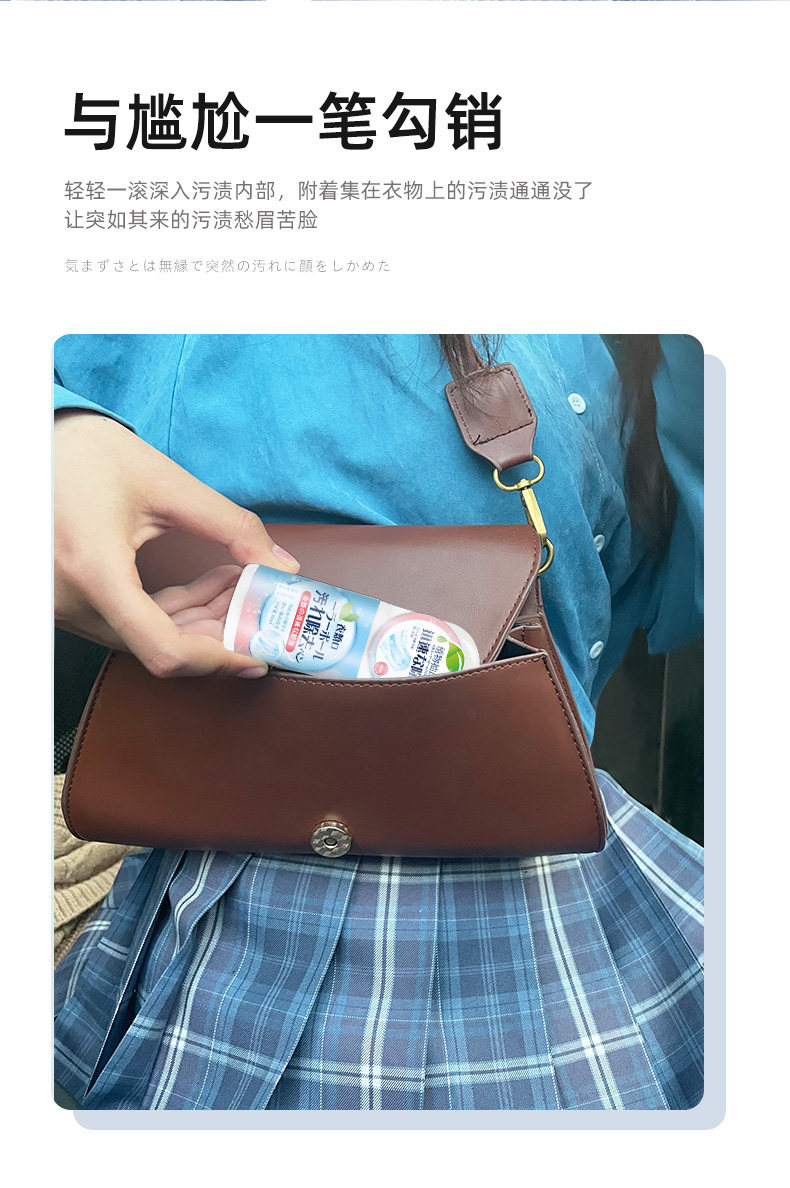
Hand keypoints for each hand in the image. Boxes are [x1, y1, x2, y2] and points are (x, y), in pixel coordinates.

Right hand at [55, 411, 299, 677]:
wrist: (40, 442)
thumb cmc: (93, 454)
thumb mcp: (170, 485)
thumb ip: (233, 528)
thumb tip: (281, 566)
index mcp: (95, 570)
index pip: (164, 648)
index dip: (216, 660)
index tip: (254, 657)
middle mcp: (71, 600)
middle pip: (158, 647)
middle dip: (216, 631)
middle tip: (257, 606)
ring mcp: (63, 605)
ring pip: (144, 637)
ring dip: (196, 618)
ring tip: (236, 582)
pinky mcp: (67, 602)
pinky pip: (126, 623)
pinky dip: (169, 611)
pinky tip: (206, 585)